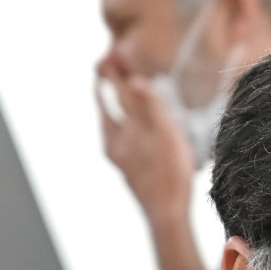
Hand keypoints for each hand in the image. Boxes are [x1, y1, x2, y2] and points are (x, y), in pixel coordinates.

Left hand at [95, 57, 195, 232]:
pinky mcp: (128, 173)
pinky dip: (117, 131)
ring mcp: (121, 159)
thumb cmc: (170, 174)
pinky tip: (122, 136)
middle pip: (110, 108)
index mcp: (128, 129)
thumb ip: (151, 106)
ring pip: (111, 127)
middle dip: (106, 89)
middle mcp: (118, 142)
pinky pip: (117, 144)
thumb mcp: (165, 134)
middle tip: (99, 71)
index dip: (115, 73)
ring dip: (109, 110)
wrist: (166, 214)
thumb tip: (134, 79)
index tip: (107, 55)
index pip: (120, 93)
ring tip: (108, 100)